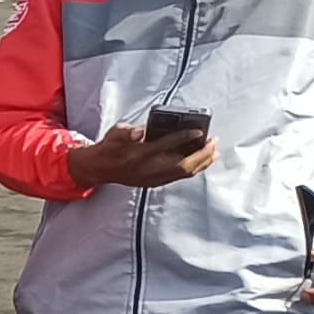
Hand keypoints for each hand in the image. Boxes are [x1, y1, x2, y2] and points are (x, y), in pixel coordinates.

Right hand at [66, 121, 216, 190]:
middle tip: (213, 142)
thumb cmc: (110, 147)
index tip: (199, 131)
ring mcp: (152, 178)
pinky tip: (202, 161)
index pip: (166, 145)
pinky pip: (179, 177)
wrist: (99, 168)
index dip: (185, 137)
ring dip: (201, 162)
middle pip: (182, 164)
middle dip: (201, 154)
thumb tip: (140, 132)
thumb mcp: (115, 133)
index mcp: (138, 154)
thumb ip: (128, 132)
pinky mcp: (154, 182)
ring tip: (214, 151)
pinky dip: (194, 169)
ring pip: (183, 173)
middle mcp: (147, 169)